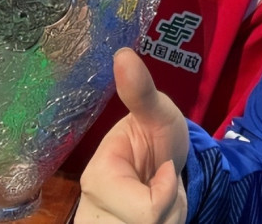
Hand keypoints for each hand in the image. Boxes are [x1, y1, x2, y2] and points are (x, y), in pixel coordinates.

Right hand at [77, 48, 188, 223]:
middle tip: (160, 184)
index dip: (166, 192)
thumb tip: (122, 53)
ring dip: (169, 218)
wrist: (158, 163)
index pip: (147, 212)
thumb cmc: (155, 136)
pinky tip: (155, 214)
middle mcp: (91, 213)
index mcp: (98, 179)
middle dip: (168, 208)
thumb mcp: (156, 111)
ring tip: (159, 197)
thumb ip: (141, 91)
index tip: (164, 169)